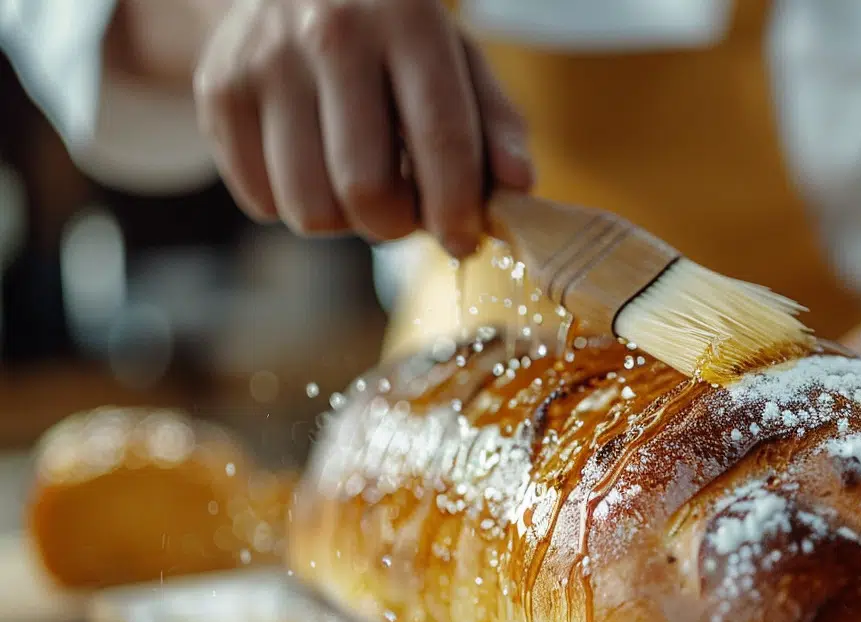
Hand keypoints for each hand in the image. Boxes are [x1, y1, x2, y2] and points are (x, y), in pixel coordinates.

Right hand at [193, 0, 532, 251]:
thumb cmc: (395, 41)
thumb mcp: (458, 61)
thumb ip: (497, 124)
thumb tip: (520, 187)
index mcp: (407, 20)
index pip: (440, 139)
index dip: (456, 209)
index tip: (463, 239)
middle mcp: (330, 33)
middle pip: (366, 190)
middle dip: (396, 225)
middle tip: (404, 211)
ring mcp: (265, 61)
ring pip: (309, 208)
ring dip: (344, 222)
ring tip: (357, 185)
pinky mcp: (219, 91)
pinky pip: (262, 202)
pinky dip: (293, 205)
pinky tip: (311, 166)